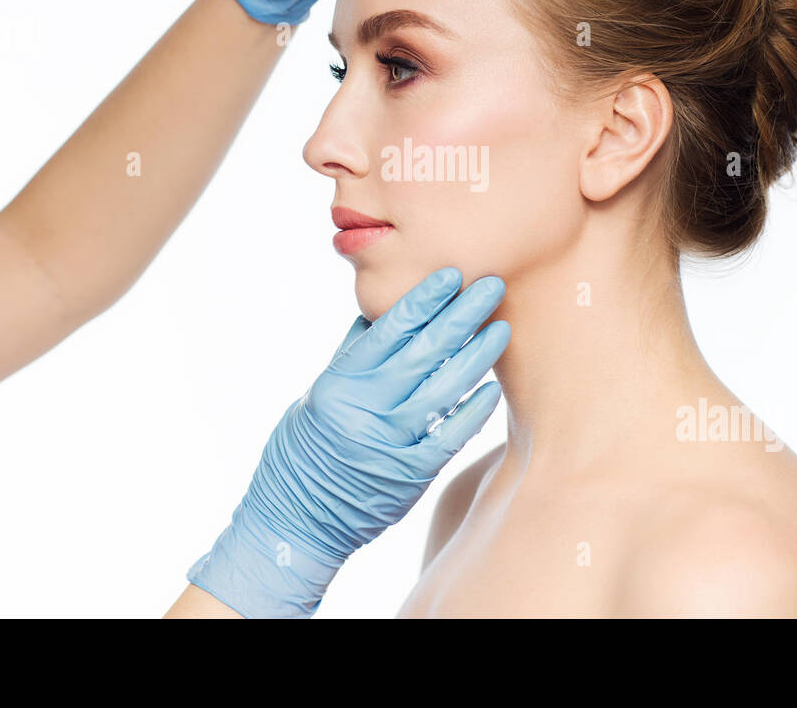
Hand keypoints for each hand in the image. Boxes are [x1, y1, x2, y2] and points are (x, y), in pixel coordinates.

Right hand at [187, 267, 509, 616]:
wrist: (296, 522)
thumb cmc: (305, 449)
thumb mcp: (318, 393)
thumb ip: (353, 354)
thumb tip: (380, 308)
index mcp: (339, 384)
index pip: (388, 331)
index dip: (422, 300)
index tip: (451, 274)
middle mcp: (364, 410)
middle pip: (423, 353)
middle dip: (462, 315)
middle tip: (493, 284)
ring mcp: (388, 444)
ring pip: (442, 390)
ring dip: (476, 357)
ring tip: (501, 328)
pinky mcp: (409, 476)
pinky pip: (448, 436)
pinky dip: (471, 411)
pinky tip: (491, 389)